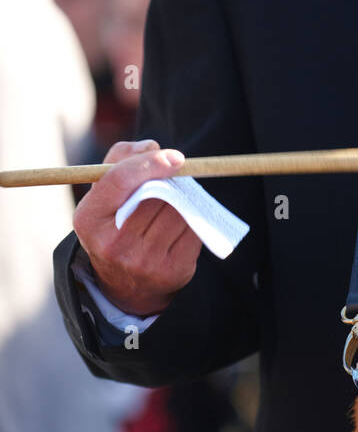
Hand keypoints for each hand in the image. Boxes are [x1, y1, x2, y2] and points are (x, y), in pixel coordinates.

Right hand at [72, 139, 202, 316]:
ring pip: (179, 211)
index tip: (176, 157)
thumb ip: (121, 158)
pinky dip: (194, 219)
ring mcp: (144, 262)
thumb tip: (151, 147)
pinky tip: (184, 220)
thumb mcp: (104, 192)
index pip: (119, 180)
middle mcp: (113, 244)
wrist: (125, 284)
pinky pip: (194, 230)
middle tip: (178, 176)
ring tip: (178, 199)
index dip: (150, 163)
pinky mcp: (173, 271)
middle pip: (156, 194)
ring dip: (185, 199)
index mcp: (88, 219)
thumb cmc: (115, 223)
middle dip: (171, 181)